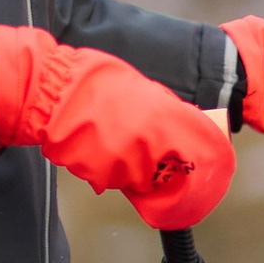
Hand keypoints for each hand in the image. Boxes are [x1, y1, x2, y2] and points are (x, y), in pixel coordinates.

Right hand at [0, 26, 233, 229]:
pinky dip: (112, 170)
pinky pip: (116, 180)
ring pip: (143, 180)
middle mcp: (149, 141)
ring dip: (136, 170)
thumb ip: (169, 112)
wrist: (51, 92)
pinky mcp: (102, 175)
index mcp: (164, 115)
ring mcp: (125, 161)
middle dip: (169, 171)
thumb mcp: (142, 88)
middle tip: (155, 158)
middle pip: (174, 173)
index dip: (211, 161)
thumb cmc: (94, 83)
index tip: (212, 167)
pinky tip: (100, 147)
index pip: (205, 148)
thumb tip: (189, 128)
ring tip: (116, 141)